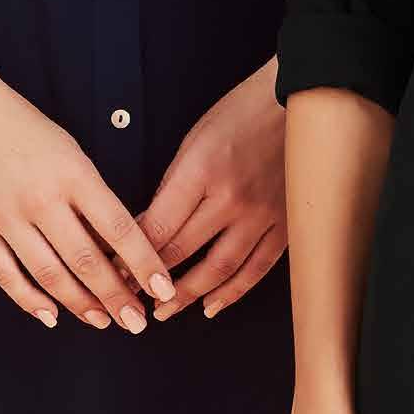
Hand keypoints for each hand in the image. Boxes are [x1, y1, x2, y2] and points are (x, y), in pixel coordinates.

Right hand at [0, 71, 175, 330]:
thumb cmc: (26, 131)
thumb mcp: (71, 153)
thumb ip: (91, 199)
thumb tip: (118, 252)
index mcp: (73, 174)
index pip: (119, 229)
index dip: (145, 264)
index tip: (163, 289)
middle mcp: (41, 198)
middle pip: (87, 261)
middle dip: (116, 298)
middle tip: (136, 322)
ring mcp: (6, 216)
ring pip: (49, 275)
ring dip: (80, 305)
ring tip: (102, 321)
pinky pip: (6, 276)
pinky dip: (30, 301)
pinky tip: (52, 315)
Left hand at [137, 61, 287, 318]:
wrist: (301, 102)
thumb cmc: (243, 113)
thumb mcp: (194, 140)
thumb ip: (173, 186)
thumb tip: (147, 228)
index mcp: (202, 172)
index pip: (157, 228)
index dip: (130, 257)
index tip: (112, 273)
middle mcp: (231, 198)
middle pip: (181, 252)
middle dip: (149, 281)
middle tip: (128, 298)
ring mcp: (261, 215)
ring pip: (219, 269)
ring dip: (187, 296)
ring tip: (163, 312)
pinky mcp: (284, 225)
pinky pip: (256, 269)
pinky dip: (232, 292)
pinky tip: (211, 306)